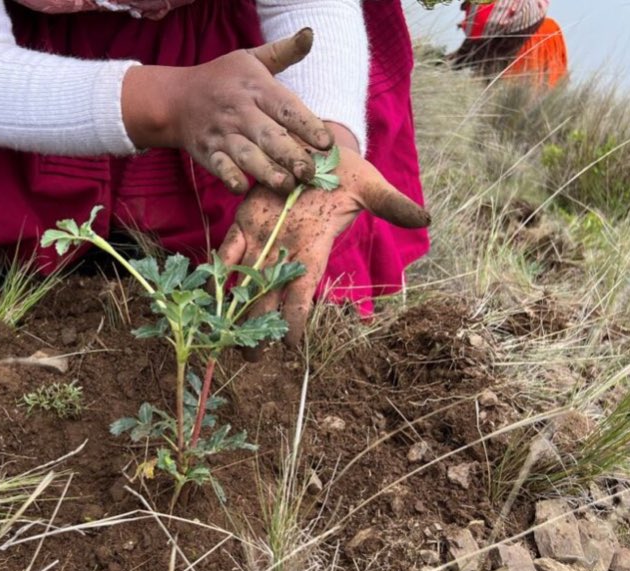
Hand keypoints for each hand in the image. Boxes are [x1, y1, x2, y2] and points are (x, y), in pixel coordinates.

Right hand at [122, 29, 332, 193]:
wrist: (175, 98)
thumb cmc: (222, 79)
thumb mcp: (251, 58)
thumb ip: (283, 51)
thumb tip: (310, 34)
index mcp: (257, 89)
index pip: (287, 108)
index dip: (308, 125)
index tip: (326, 144)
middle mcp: (241, 112)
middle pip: (269, 136)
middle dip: (290, 155)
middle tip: (309, 173)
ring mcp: (223, 134)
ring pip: (247, 155)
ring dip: (265, 171)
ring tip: (285, 186)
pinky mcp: (208, 152)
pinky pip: (219, 166)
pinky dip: (229, 177)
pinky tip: (242, 188)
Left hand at [217, 145, 429, 351]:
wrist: (316, 152)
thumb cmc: (346, 173)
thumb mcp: (370, 187)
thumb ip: (391, 205)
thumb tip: (424, 217)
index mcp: (313, 251)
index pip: (303, 296)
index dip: (297, 322)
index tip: (292, 348)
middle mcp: (285, 253)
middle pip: (269, 301)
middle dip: (259, 331)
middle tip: (249, 358)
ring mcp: (263, 240)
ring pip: (245, 282)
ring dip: (233, 309)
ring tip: (220, 336)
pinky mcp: (244, 223)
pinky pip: (228, 252)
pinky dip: (217, 271)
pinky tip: (205, 292)